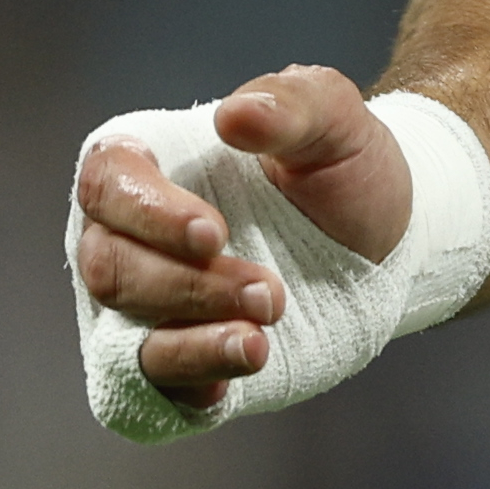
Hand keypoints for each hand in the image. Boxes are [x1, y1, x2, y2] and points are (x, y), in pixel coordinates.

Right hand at [70, 64, 412, 413]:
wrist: (383, 240)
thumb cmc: (341, 166)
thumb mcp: (335, 120)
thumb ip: (289, 105)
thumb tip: (234, 115)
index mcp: (152, 165)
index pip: (106, 183)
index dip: (147, 213)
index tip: (214, 232)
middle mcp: (132, 237)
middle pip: (110, 266)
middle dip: (188, 286)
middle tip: (269, 292)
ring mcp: (148, 304)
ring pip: (127, 334)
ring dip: (194, 340)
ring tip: (261, 338)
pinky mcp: (177, 359)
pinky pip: (154, 383)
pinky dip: (192, 379)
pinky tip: (240, 364)